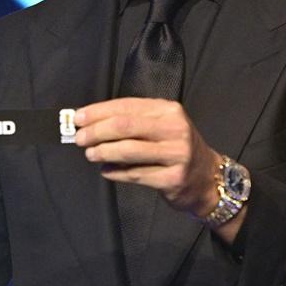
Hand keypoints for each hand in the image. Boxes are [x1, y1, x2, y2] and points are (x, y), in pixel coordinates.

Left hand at [74, 98, 219, 216]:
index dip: (98, 112)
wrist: (207, 177)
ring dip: (103, 152)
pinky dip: (116, 173)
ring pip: (129, 151)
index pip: (127, 106)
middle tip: (79, 138)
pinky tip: (106, 171)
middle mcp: (175, 129)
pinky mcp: (172, 178)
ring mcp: (176, 154)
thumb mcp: (162, 126)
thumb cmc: (176, 148)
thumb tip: (91, 122)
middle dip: (96, 131)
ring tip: (90, 154)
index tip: (78, 118)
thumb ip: (133, 121)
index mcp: (168, 110)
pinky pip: (136, 175)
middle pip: (125, 126)